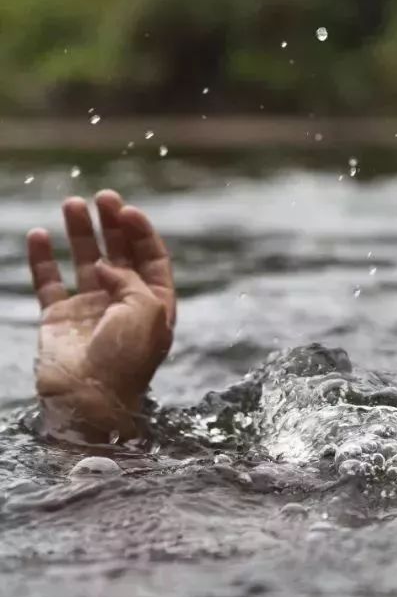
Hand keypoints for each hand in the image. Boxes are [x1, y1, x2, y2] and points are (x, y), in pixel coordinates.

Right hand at [28, 190, 175, 441]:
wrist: (89, 399)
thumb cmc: (126, 358)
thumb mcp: (147, 311)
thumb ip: (133, 279)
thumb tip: (109, 266)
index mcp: (154, 305)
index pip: (151, 259)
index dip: (141, 232)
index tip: (127, 210)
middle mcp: (123, 305)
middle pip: (120, 254)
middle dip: (112, 224)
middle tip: (103, 197)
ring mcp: (90, 311)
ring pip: (85, 262)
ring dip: (80, 232)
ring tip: (72, 203)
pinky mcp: (58, 319)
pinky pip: (49, 282)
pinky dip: (44, 259)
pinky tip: (41, 235)